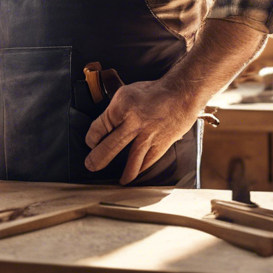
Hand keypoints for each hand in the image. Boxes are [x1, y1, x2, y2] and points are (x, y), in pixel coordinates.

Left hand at [84, 79, 201, 184]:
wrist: (182, 92)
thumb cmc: (153, 92)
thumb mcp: (126, 92)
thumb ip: (114, 110)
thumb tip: (102, 127)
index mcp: (122, 105)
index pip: (100, 126)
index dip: (92, 138)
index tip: (91, 143)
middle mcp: (134, 121)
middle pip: (111, 146)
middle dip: (97, 159)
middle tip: (90, 166)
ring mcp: (149, 134)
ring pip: (132, 159)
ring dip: (123, 173)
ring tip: (116, 181)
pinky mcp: (162, 143)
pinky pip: (148, 161)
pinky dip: (140, 170)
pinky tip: (135, 176)